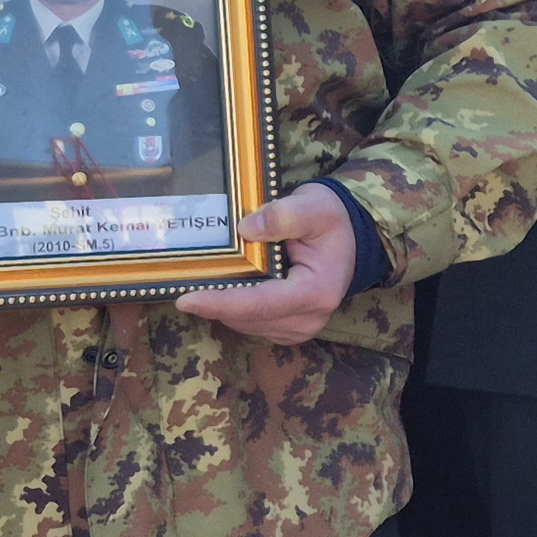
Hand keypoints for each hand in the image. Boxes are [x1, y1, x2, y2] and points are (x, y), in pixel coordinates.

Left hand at [179, 183, 362, 340]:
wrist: (350, 237)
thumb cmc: (332, 220)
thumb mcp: (314, 206)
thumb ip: (282, 215)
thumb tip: (245, 229)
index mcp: (316, 292)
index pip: (260, 303)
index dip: (221, 303)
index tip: (186, 299)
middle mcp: (309, 319)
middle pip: (247, 318)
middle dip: (216, 300)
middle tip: (190, 275)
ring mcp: (299, 329)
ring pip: (245, 324)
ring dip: (224, 304)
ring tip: (212, 275)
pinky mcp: (289, 330)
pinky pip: (251, 324)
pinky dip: (234, 308)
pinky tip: (230, 284)